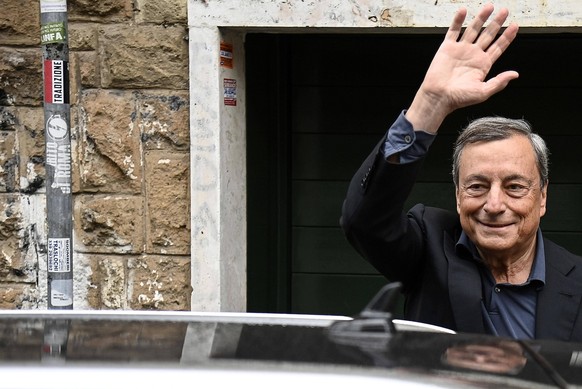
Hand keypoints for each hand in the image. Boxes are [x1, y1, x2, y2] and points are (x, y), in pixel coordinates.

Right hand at [406, 4, 518, 132]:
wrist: (438, 97)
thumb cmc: (458, 98)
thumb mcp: (483, 92)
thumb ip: (499, 82)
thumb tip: (515, 74)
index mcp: (483, 64)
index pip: (498, 47)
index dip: (507, 36)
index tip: (515, 26)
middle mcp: (473, 55)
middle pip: (488, 35)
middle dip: (497, 23)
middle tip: (504, 11)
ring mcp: (460, 49)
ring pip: (473, 29)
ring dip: (481, 18)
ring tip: (489, 7)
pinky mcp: (447, 48)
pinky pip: (453, 31)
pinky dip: (458, 21)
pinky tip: (464, 11)